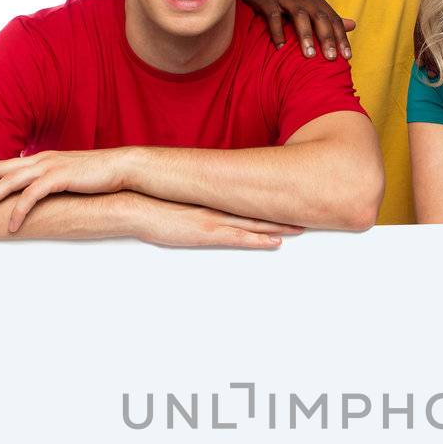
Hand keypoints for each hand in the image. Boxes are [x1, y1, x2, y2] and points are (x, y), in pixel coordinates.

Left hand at [0, 149, 130, 231]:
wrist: (119, 167)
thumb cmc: (95, 175)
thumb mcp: (66, 175)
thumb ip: (50, 179)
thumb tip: (39, 189)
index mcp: (39, 159)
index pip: (3, 162)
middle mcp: (38, 160)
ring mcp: (47, 168)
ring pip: (9, 183)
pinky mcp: (58, 179)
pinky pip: (31, 197)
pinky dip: (19, 212)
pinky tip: (11, 226)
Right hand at [132, 196, 304, 250]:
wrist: (135, 206)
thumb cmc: (152, 208)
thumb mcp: (179, 206)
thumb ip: (195, 208)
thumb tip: (203, 213)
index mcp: (212, 200)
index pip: (247, 201)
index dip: (269, 203)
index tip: (287, 202)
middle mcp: (218, 207)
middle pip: (258, 210)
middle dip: (283, 213)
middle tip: (307, 214)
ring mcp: (214, 220)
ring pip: (255, 223)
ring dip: (279, 226)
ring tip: (301, 228)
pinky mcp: (207, 233)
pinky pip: (239, 238)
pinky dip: (259, 240)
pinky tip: (275, 243)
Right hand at [240, 0, 354, 60]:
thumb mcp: (308, 1)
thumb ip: (328, 15)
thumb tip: (353, 25)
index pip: (332, 18)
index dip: (340, 37)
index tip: (347, 57)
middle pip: (319, 16)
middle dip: (326, 37)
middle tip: (331, 58)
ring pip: (299, 15)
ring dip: (306, 35)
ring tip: (309, 55)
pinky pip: (273, 15)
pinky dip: (277, 30)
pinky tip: (280, 47)